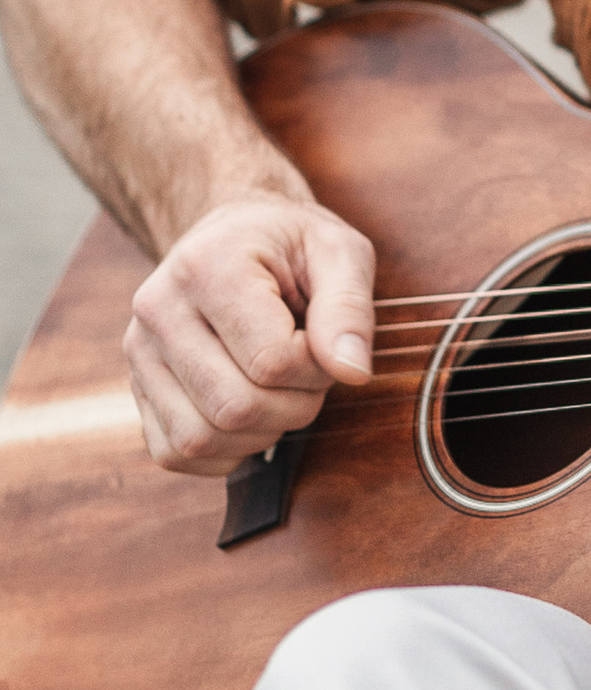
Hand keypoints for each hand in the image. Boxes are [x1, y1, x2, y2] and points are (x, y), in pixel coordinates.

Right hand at [124, 191, 376, 478]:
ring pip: (200, 439)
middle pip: (234, 407)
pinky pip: (175, 453)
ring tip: (280, 391)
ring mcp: (139, 352)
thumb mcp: (338, 253)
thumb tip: (353, 372)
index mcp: (206, 266)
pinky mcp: (137, 388)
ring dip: (261, 433)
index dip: (317, 369)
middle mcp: (158, 309)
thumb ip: (349, 308)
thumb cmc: (292, 245)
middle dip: (294, 406)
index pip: (272, 361)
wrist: (236, 236)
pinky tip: (251, 414)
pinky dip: (224, 451)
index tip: (324, 342)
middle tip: (309, 373)